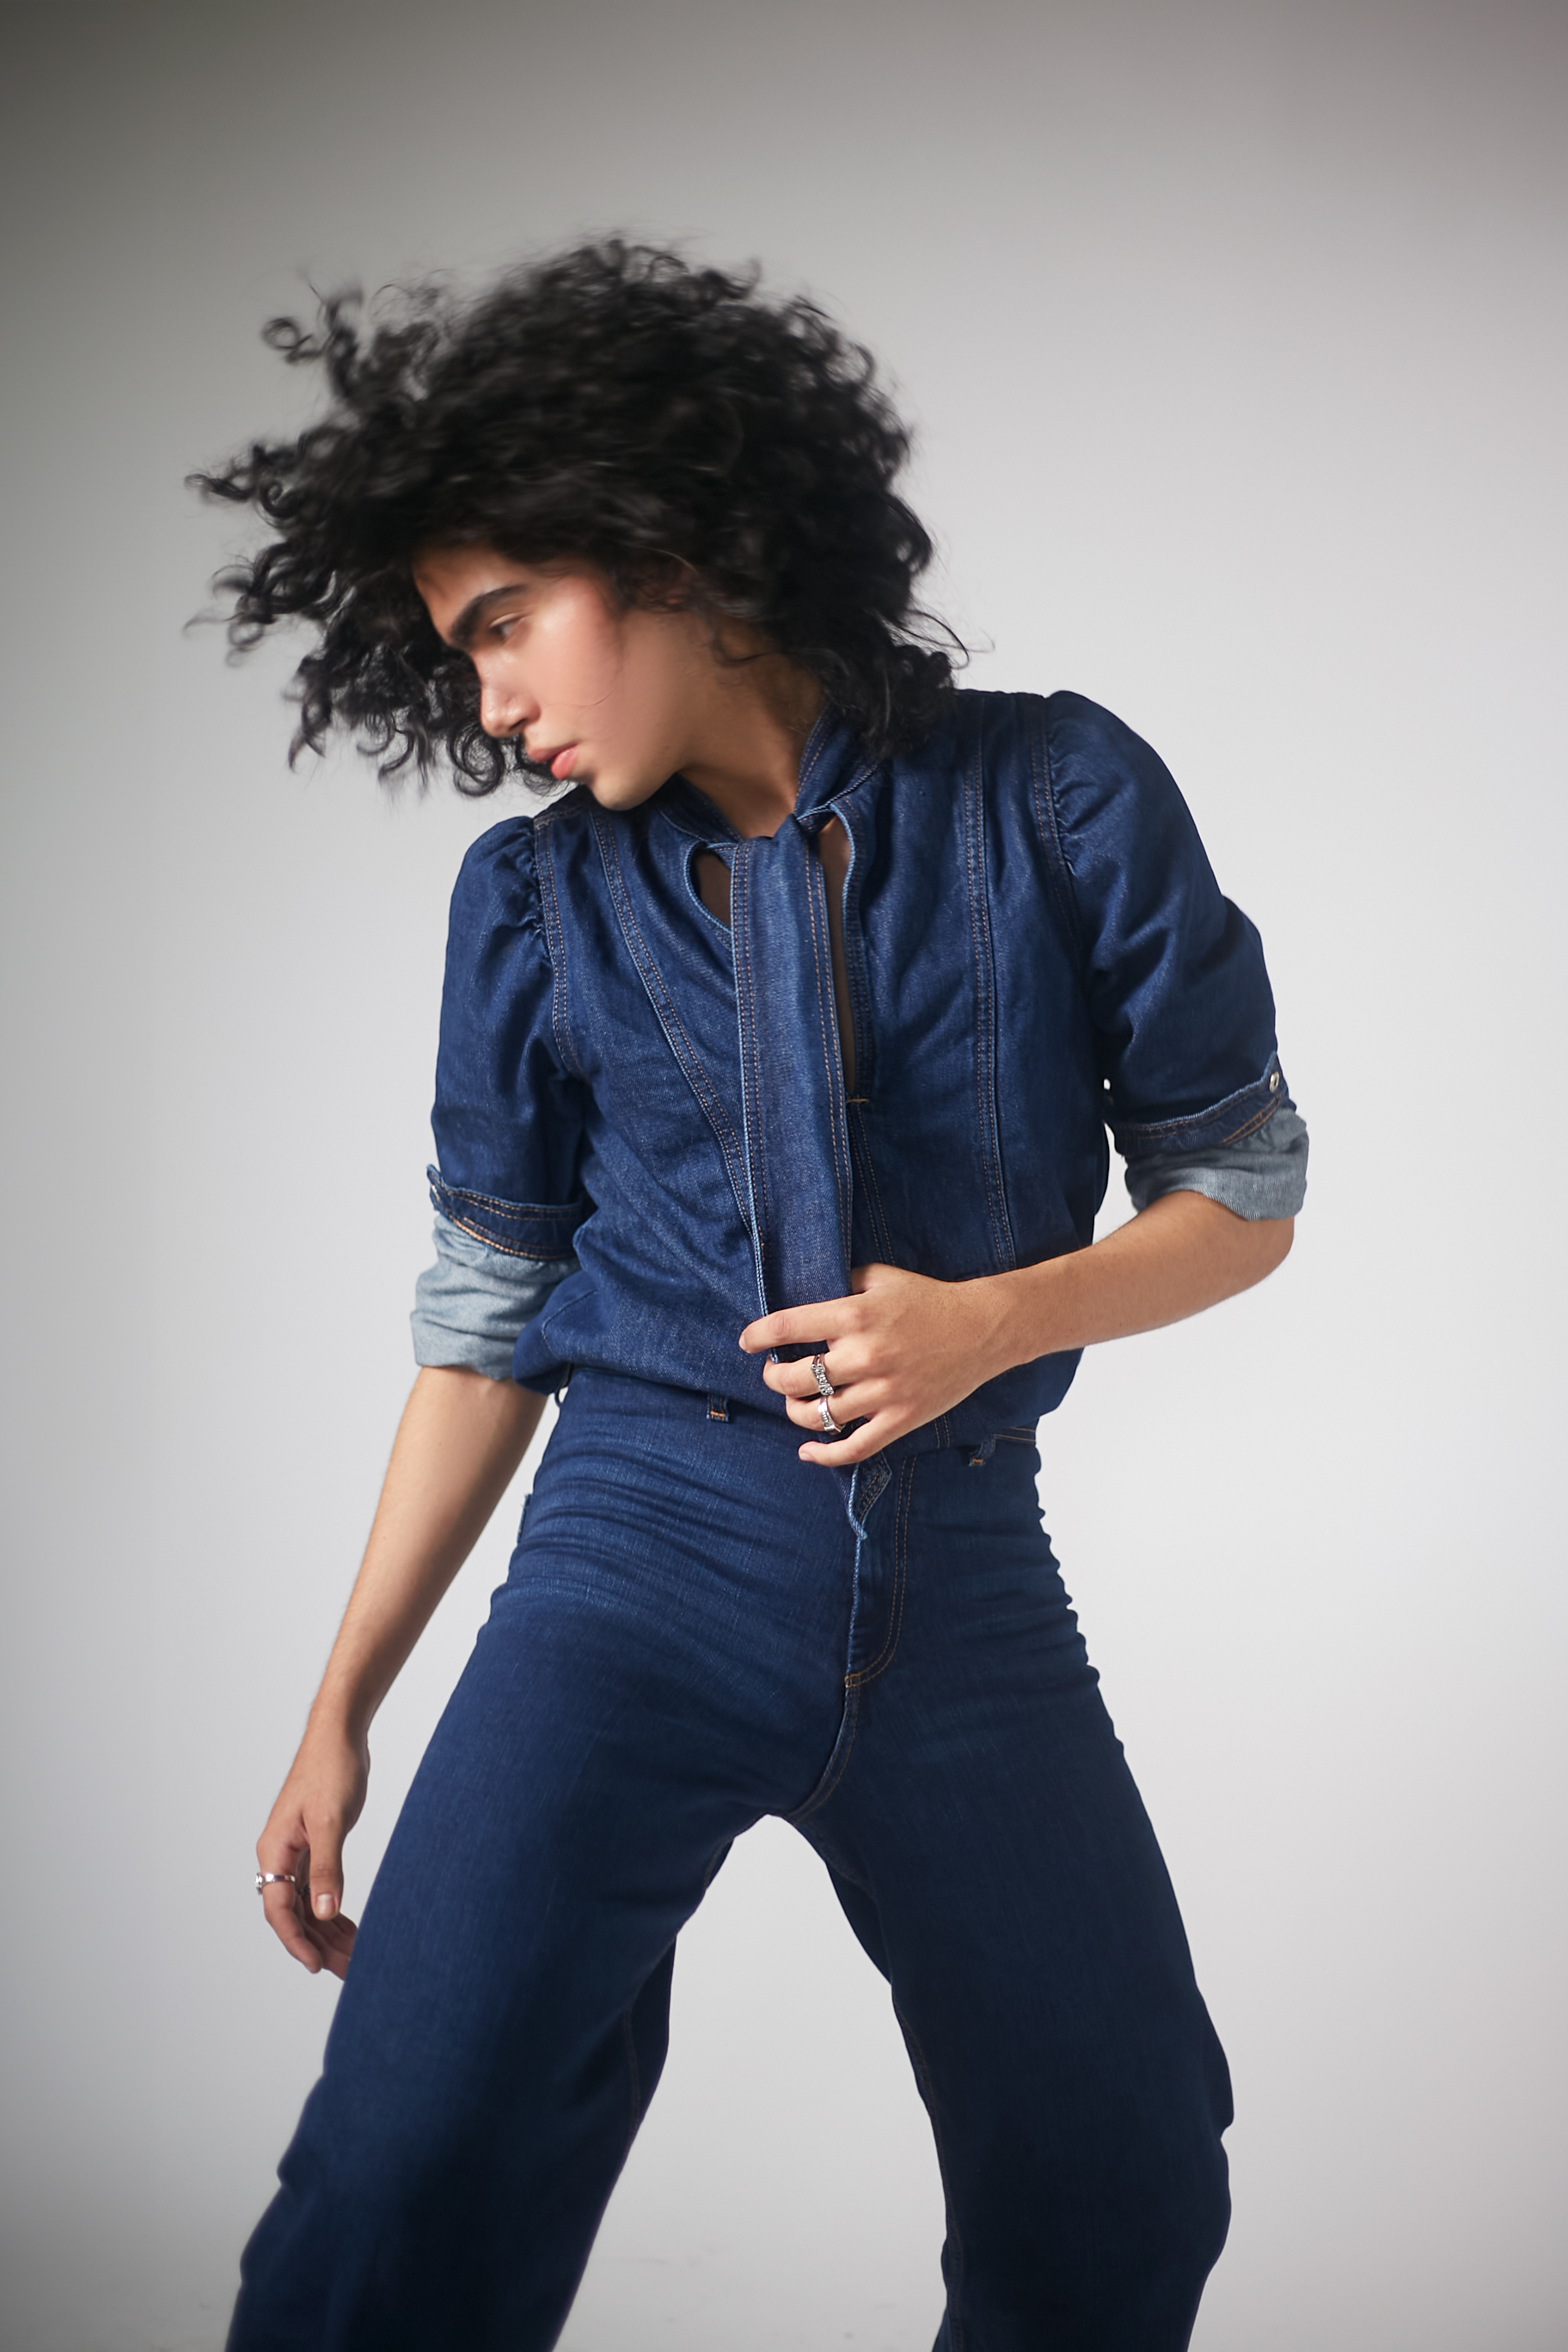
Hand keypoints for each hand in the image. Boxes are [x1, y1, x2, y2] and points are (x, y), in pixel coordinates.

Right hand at [255, 1717, 368, 1979]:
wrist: (340, 1734)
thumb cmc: (331, 1769)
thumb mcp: (330, 1821)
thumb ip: (327, 1869)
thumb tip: (324, 1913)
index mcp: (274, 1850)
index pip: (279, 1909)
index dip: (297, 1941)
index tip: (317, 1966)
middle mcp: (280, 1856)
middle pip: (294, 1914)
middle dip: (319, 1944)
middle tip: (350, 1969)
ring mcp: (296, 1852)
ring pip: (307, 1905)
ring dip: (328, 1931)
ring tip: (355, 1957)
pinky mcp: (314, 1847)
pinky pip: (318, 1890)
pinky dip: (334, 1910)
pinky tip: (351, 1927)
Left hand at [739, 1261, 1019, 1465]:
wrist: (982, 1328)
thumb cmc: (927, 1299)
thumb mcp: (879, 1277)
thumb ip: (840, 1284)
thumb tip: (801, 1299)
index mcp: (854, 1315)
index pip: (786, 1328)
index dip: (756, 1336)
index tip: (746, 1342)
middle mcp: (864, 1355)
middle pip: (792, 1379)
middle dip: (772, 1377)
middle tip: (773, 1372)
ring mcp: (883, 1392)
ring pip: (817, 1417)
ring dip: (794, 1412)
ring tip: (794, 1402)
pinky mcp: (900, 1419)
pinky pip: (853, 1447)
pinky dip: (824, 1456)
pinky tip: (808, 1451)